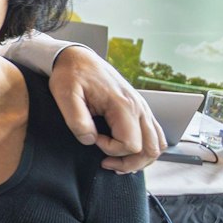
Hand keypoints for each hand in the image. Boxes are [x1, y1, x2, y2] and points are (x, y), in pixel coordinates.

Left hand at [48, 45, 162, 172]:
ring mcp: (142, 108)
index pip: (130, 144)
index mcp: (123, 105)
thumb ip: (76, 120)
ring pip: (157, 144)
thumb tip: (89, 140)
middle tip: (106, 163)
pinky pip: (154, 134)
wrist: (78, 59)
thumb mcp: (65, 95)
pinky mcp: (139, 109)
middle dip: (130, 163)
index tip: (93, 140)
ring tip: (117, 162)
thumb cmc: (71, 75)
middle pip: (151, 149)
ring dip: (140, 158)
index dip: (111, 150)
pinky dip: (144, 148)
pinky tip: (125, 151)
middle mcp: (139, 108)